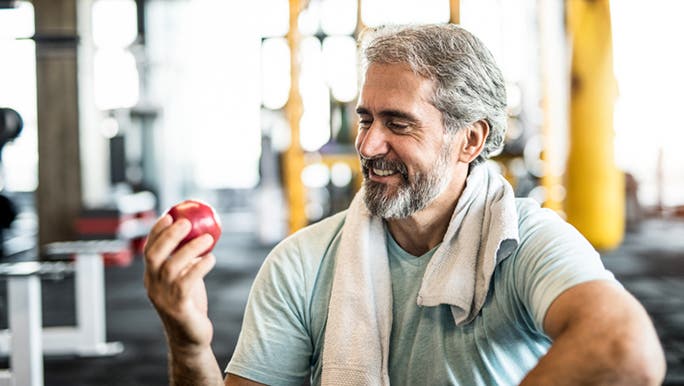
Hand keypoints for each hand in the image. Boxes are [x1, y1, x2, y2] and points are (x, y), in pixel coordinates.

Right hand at [143, 214, 216, 350]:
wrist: (190, 337)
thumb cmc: (190, 303)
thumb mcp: (185, 277)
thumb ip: (186, 260)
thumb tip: (200, 232)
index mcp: (151, 277)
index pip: (148, 249)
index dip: (156, 231)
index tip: (169, 214)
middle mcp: (152, 286)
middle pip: (154, 256)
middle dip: (168, 236)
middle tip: (186, 222)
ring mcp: (163, 298)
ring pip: (171, 267)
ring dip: (189, 249)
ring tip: (208, 237)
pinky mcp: (177, 308)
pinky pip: (187, 282)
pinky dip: (200, 267)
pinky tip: (211, 258)